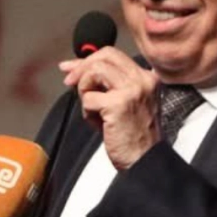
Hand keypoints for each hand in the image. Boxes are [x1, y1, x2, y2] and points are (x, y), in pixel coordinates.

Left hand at [58, 47, 162, 169]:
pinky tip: (98, 125)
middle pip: (104, 56)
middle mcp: (142, 79)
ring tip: (92, 110)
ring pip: (95, 71)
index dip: (87, 59)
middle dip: (81, 68)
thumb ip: (106, 83)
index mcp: (146, 77)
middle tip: (69, 83)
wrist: (145, 161)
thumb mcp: (124, 102)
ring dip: (84, 89)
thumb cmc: (133, 137)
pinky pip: (88, 98)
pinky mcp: (118, 104)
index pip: (112, 55)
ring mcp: (132, 90)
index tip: (70, 68)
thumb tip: (74, 68)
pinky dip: (87, 113)